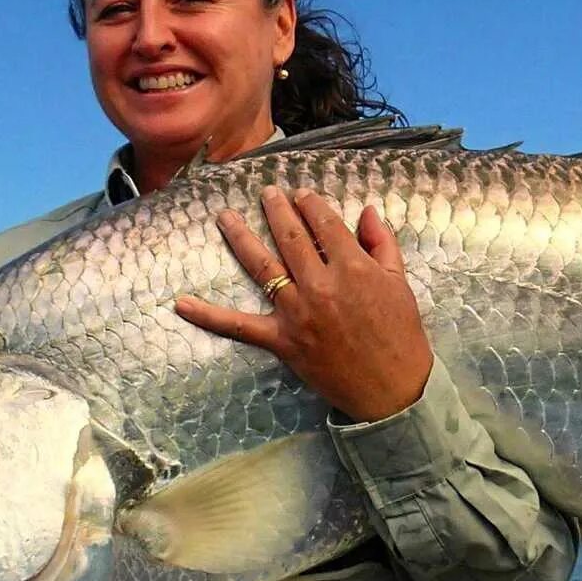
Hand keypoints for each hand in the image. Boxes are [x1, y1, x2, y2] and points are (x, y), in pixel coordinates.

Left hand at [174, 185, 432, 421]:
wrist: (391, 388)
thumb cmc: (400, 334)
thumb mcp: (399, 283)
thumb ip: (382, 243)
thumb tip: (365, 211)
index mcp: (353, 268)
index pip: (324, 224)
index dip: (310, 204)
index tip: (300, 194)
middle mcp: (320, 285)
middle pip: (291, 237)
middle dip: (276, 210)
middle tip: (266, 192)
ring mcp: (296, 312)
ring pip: (262, 266)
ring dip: (241, 237)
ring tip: (226, 216)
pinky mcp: (281, 340)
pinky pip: (239, 326)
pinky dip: (208, 315)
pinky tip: (181, 303)